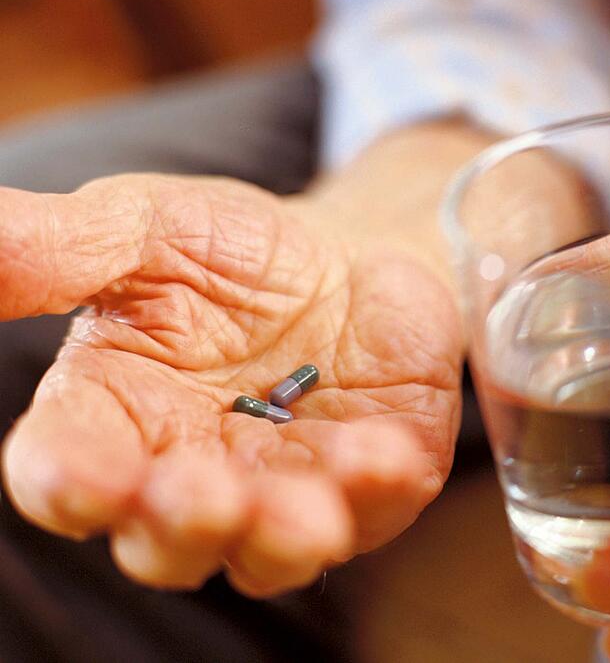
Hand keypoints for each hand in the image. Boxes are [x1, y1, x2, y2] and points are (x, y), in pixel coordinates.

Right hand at [1, 122, 490, 595]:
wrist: (354, 258)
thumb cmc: (237, 254)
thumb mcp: (149, 227)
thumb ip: (61, 246)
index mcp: (117, 418)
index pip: (67, 473)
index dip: (68, 482)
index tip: (81, 476)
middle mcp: (192, 473)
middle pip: (165, 541)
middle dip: (180, 525)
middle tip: (201, 491)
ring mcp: (284, 488)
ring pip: (267, 551)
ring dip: (281, 534)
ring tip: (304, 509)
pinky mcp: (368, 483)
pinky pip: (370, 505)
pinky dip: (373, 485)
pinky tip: (379, 448)